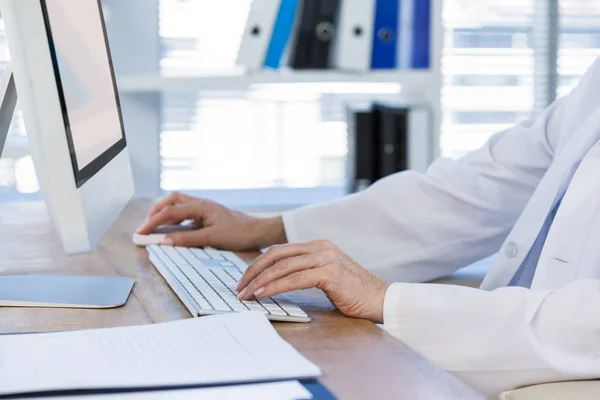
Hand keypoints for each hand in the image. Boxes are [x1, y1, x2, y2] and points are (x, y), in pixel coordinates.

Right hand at [137, 192, 286, 250]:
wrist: (258, 230)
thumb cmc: (238, 233)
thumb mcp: (212, 238)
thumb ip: (187, 239)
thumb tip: (165, 241)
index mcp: (200, 206)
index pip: (170, 211)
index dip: (153, 222)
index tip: (141, 232)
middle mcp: (201, 203)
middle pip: (172, 200)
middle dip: (157, 211)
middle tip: (147, 225)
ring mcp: (205, 208)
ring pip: (180, 204)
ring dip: (166, 213)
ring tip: (157, 226)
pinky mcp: (209, 214)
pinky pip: (188, 212)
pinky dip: (177, 218)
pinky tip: (176, 230)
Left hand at [236, 240, 389, 322]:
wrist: (381, 299)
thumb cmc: (353, 292)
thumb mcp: (325, 275)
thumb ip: (305, 271)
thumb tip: (274, 280)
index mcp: (318, 245)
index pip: (280, 251)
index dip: (258, 264)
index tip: (244, 280)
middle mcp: (321, 247)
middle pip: (276, 255)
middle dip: (253, 271)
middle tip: (239, 288)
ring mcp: (326, 258)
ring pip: (283, 266)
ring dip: (260, 281)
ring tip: (246, 294)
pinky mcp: (331, 273)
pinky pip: (296, 278)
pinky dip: (276, 286)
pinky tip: (264, 294)